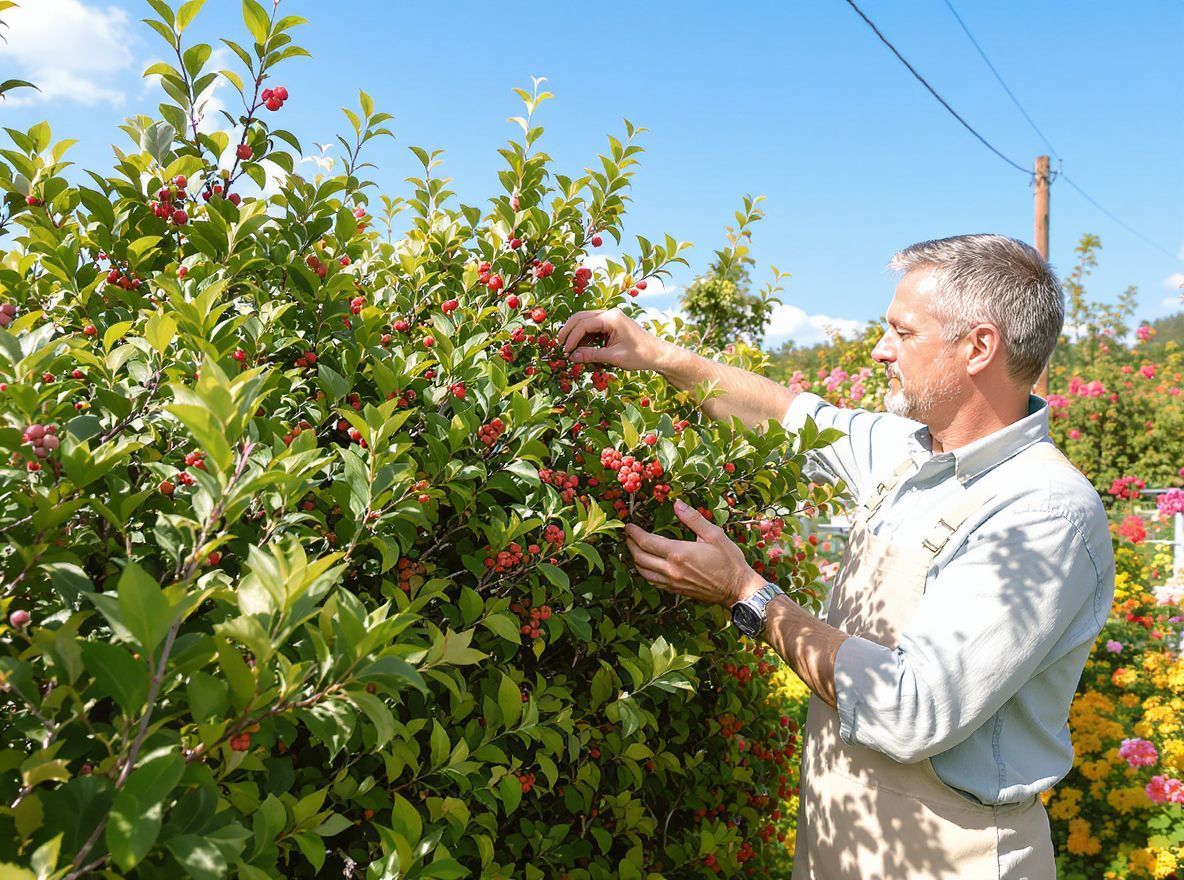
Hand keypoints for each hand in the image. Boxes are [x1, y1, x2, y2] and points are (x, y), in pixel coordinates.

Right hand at [556, 307, 674, 372]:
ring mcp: (611, 318)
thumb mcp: (614, 357)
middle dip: (569, 331)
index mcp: (611, 318)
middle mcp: (610, 314)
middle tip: (559, 345)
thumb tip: (572, 357)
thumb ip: (592, 355)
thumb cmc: (640, 355)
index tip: (565, 351)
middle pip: (581, 317)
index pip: (584, 324)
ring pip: (586, 321)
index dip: (572, 338)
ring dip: (576, 334)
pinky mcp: (612, 324)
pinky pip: (593, 327)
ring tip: (568, 348)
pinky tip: (581, 348)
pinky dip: (585, 337)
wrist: (658, 354)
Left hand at [624, 499, 765, 606]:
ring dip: (635, 559)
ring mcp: (672, 582)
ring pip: (643, 572)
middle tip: (628, 534)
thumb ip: (693, 518)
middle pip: (640, 557)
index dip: (634, 533)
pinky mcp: (676, 591)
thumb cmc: (729, 561)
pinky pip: (653, 582)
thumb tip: (677, 503)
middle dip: (630, 544)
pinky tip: (647, 565)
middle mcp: (671, 570)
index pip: (646, 542)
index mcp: (678, 554)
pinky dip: (644, 572)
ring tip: (633, 547)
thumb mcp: (714, 534)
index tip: (628, 525)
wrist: (738, 589)